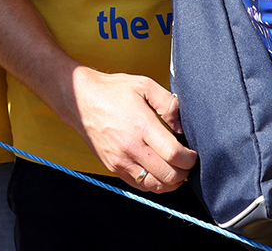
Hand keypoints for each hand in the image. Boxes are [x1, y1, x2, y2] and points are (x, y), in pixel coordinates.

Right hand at [71, 67, 196, 192]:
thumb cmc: (112, 90)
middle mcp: (131, 147)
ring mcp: (121, 160)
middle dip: (184, 172)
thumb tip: (182, 128)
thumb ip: (169, 103)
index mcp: (141, 126)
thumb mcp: (144, 85)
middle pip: (169, 175)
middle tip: (186, 162)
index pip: (174, 155)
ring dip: (171, 182)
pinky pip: (141, 186)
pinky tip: (157, 171)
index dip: (190, 159)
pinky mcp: (113, 167)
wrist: (79, 99)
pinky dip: (154, 184)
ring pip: (156, 186)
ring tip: (174, 169)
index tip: (192, 153)